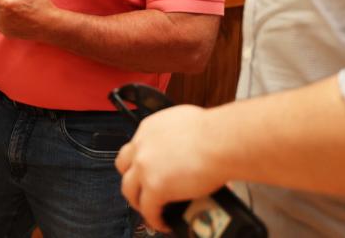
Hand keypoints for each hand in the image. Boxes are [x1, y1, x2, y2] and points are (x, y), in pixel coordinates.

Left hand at [0, 0, 53, 39]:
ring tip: (17, 5)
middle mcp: (1, 15)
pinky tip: (18, 15)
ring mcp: (4, 25)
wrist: (49, 25)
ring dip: (2, 7)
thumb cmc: (42, 4)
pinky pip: (1, 21)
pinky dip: (5, 16)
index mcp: (5, 2)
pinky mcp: (7, 32)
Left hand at [115, 105, 222, 231]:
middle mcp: (142, 146)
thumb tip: (185, 147)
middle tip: (142, 189)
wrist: (220, 141)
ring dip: (138, 200)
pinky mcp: (154, 186)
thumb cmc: (214, 132)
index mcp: (149, 128)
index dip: (139, 161)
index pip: (135, 147)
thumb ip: (175, 136)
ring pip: (129, 189)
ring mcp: (145, 167)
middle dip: (132, 180)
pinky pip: (148, 209)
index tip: (146, 170)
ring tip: (150, 209)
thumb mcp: (185, 122)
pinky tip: (163, 222)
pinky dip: (154, 219)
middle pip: (124, 167)